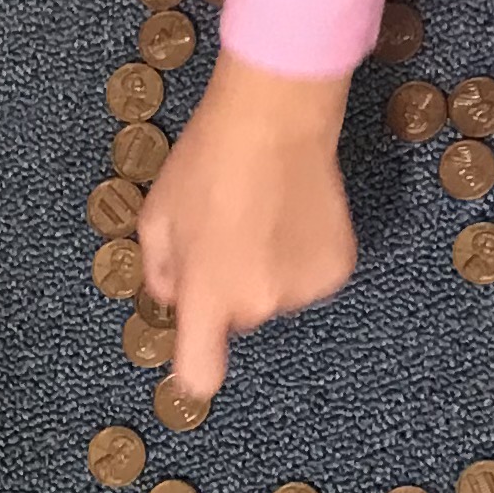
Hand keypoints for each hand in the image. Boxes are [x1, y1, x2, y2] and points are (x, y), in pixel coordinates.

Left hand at [138, 54, 354, 401]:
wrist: (276, 119)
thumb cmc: (206, 162)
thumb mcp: (157, 216)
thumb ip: (160, 271)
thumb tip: (174, 298)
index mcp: (209, 296)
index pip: (201, 374)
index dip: (195, 368)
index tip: (196, 355)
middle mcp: (259, 304)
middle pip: (238, 319)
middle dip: (228, 289)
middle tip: (227, 236)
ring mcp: (304, 290)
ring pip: (275, 297)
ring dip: (266, 271)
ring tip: (262, 218)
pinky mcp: (336, 270)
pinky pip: (307, 278)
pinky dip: (300, 256)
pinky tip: (294, 216)